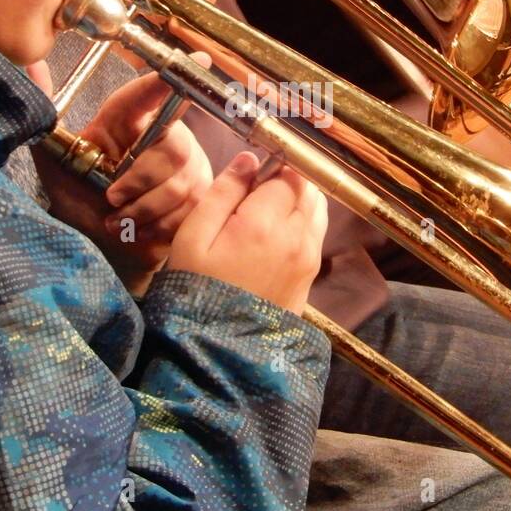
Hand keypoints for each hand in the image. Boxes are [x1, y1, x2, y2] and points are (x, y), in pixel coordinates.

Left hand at [30, 63, 213, 293]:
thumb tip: (31, 68)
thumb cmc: (80, 195)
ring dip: (142, 210)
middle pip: (172, 149)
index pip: (148, 94)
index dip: (169, 82)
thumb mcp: (57, 159)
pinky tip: (136, 228)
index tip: (199, 58)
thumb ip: (45, 122)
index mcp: (128, 119)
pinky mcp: (198, 196)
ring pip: (178, 185)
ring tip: (116, 220)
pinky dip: (156, 226)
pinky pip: (187, 210)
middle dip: (139, 180)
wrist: (96, 240)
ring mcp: (187, 166)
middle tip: (111, 198)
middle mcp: (165, 135)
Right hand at [168, 152, 327, 312]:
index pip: (287, 173)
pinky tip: (273, 237)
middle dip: (288, 181)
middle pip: (308, 188)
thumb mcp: (193, 237)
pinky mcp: (311, 277)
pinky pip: (316, 235)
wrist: (217, 350)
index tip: (252, 173)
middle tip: (256, 193)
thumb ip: (223, 193)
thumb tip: (249, 160)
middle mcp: (297, 237)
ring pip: (317, 210)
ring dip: (298, 201)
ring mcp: (309, 258)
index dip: (271, 166)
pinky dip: (302, 224)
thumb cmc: (195, 290)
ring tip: (265, 213)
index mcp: (265, 223)